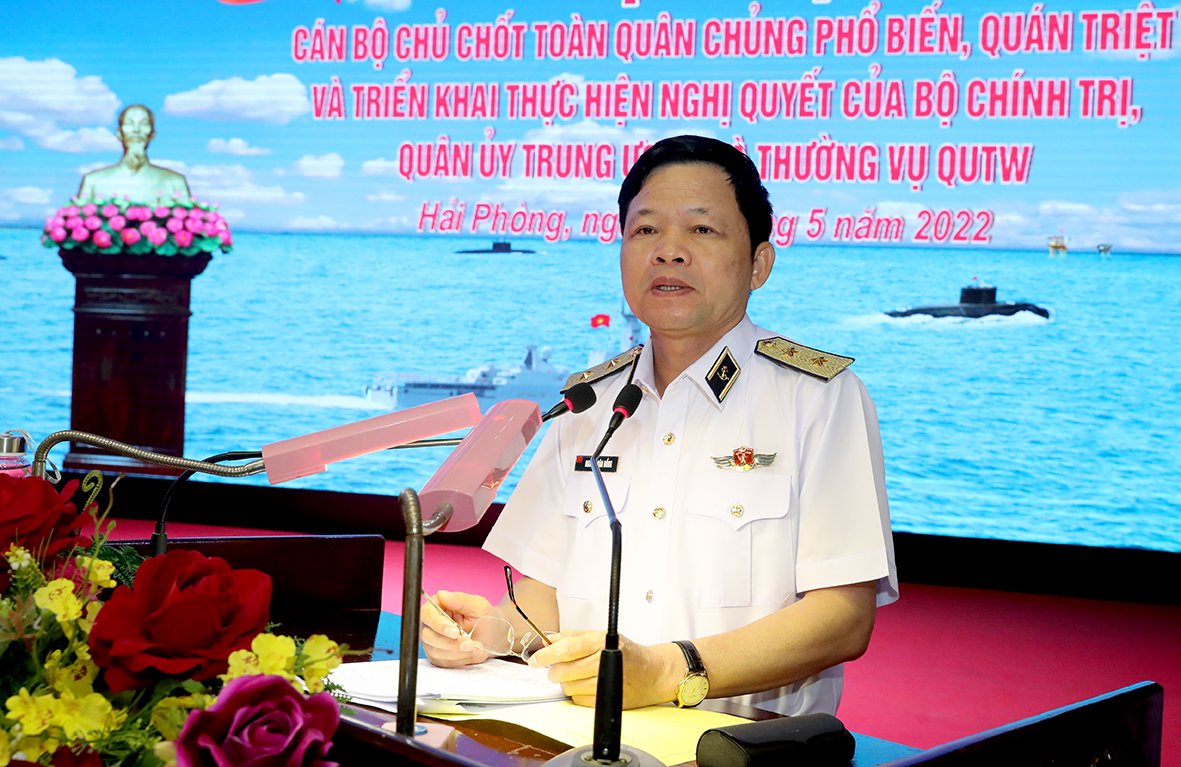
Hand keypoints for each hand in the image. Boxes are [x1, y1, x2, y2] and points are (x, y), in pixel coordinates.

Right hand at [420, 590, 498, 667]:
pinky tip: (472, 653)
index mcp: (437, 606)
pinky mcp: (438, 656)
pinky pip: (443, 662)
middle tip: (470, 644)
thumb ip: (460, 600)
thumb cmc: (484, 617)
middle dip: (451, 643)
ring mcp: (433, 642)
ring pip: (436, 651)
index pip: (427, 615)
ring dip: (458, 652)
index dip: (439, 624)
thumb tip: (442, 594)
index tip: (454, 632)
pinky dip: (460, 659)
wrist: (492, 636)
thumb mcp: (477, 605)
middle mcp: (431, 624)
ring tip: (477, 647)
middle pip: (428, 636)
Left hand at [526, 630, 681, 708]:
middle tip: (557, 668)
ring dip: (567, 683)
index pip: (566, 649)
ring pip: (569, 688)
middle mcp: (604, 661)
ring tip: (577, 675)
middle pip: (564, 671)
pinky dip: (578, 694)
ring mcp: (607, 682)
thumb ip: (573, 636)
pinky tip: (586, 685)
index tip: (535, 659)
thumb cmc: (627, 652)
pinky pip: (579, 701)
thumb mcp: (600, 635)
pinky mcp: (608, 699)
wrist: (653, 672)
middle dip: (555, 671)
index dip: (546, 655)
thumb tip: (548, 640)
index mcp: (600, 642)